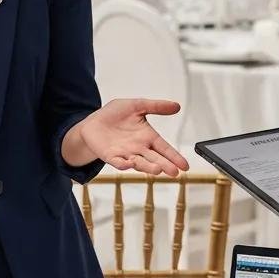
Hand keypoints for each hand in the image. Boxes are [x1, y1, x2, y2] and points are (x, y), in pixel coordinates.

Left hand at [71, 98, 189, 175]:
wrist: (93, 121)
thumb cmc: (115, 115)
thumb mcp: (137, 105)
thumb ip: (156, 106)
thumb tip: (176, 106)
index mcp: (147, 136)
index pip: (164, 148)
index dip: (174, 156)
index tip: (185, 166)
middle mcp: (139, 148)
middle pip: (155, 158)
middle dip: (165, 165)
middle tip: (174, 172)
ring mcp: (126, 154)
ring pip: (140, 163)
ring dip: (148, 167)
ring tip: (158, 170)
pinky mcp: (111, 156)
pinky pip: (119, 162)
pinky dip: (124, 164)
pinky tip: (129, 164)